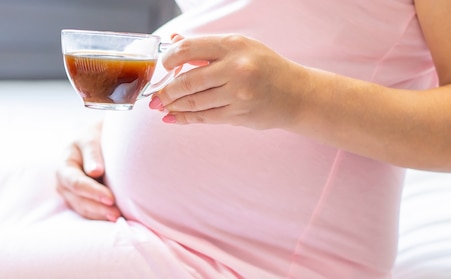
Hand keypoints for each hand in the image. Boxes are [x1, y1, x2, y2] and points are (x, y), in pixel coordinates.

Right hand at [55, 121, 120, 220]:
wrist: (92, 143)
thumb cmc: (92, 138)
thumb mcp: (90, 139)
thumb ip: (92, 154)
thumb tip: (95, 172)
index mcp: (64, 167)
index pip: (76, 183)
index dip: (93, 192)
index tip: (110, 198)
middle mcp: (64, 184)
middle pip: (79, 200)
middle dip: (98, 208)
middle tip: (117, 214)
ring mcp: (70, 194)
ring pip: (83, 209)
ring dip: (99, 216)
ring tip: (118, 218)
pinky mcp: (80, 201)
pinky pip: (88, 212)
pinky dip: (100, 216)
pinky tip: (114, 219)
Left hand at [149, 34, 306, 129]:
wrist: (295, 94)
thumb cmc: (265, 68)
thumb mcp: (240, 48)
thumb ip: (206, 47)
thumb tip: (173, 42)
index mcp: (233, 46)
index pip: (189, 49)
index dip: (169, 59)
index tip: (163, 66)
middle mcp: (236, 68)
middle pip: (188, 81)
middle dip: (166, 91)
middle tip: (154, 97)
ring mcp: (237, 94)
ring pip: (194, 102)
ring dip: (172, 106)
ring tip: (161, 107)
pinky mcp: (238, 115)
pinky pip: (204, 118)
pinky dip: (185, 118)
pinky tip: (173, 118)